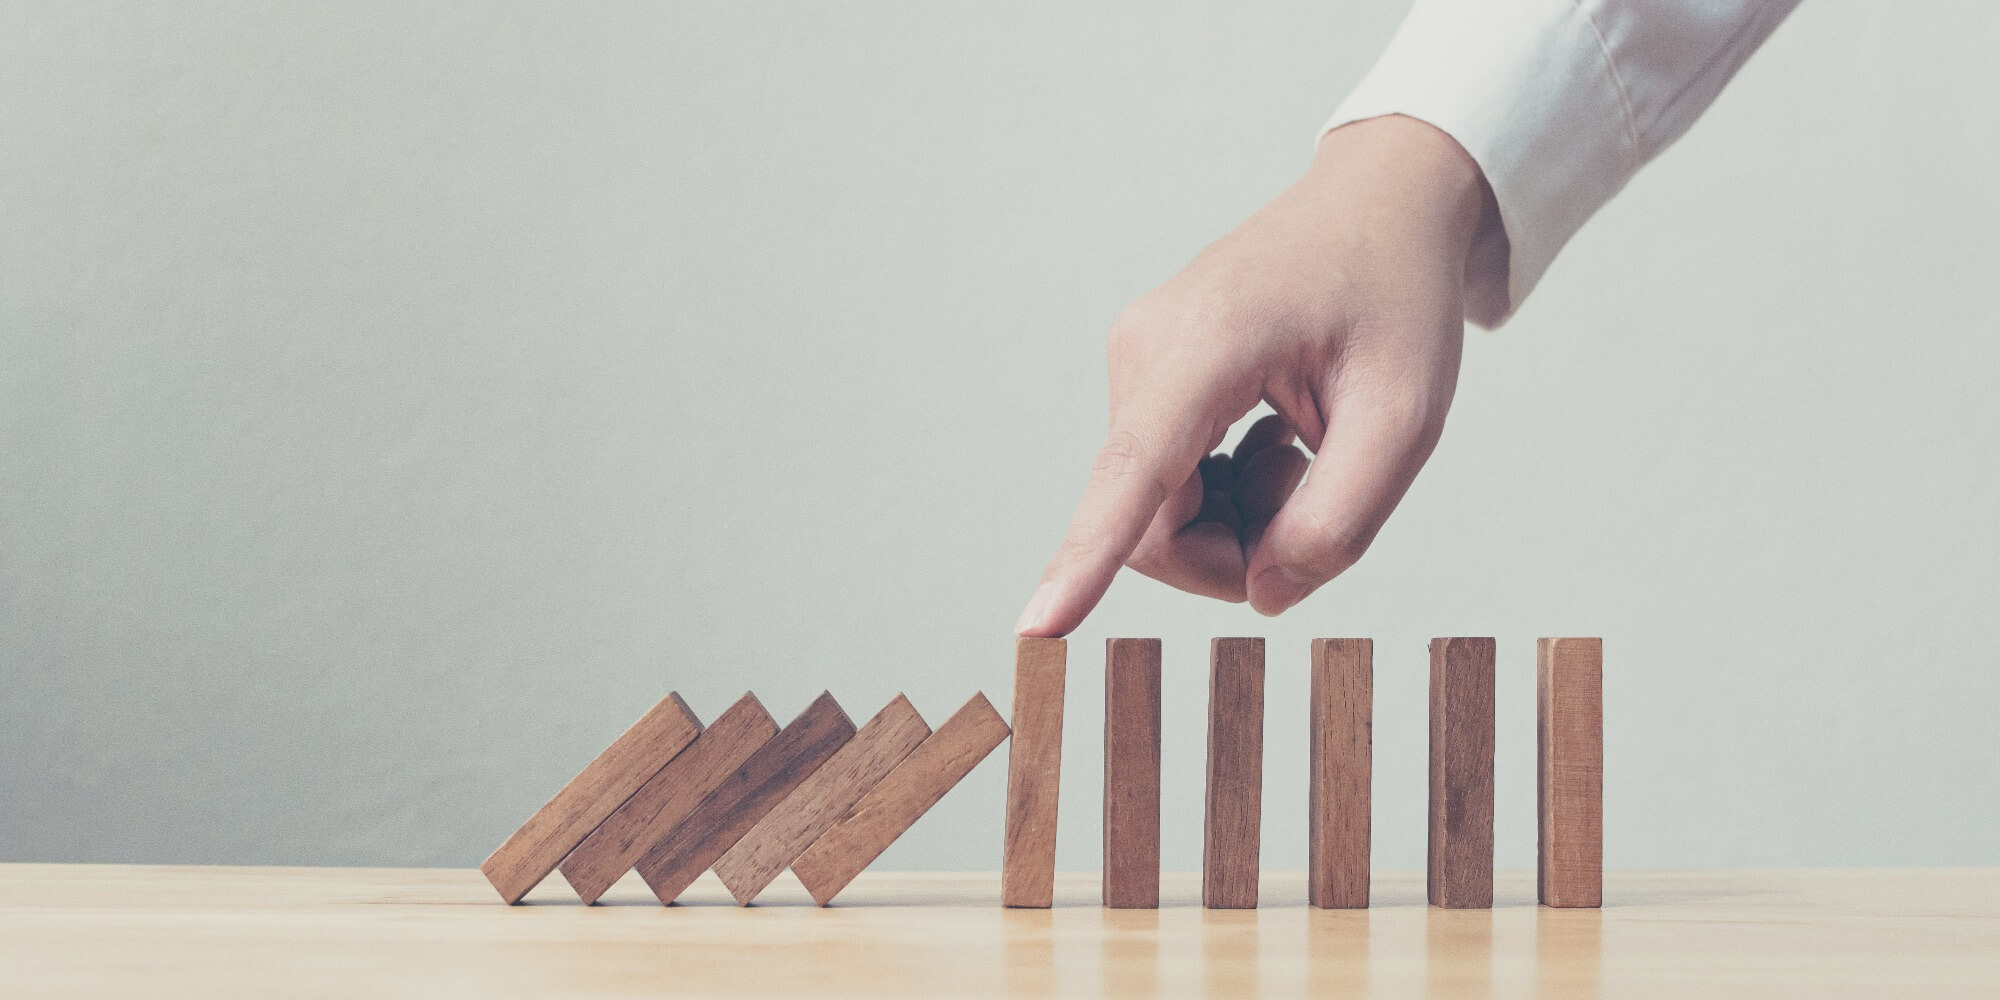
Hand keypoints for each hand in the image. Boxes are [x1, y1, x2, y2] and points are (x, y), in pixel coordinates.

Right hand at [1016, 114, 1493, 636]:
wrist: (1380, 204)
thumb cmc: (1396, 295)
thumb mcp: (1406, 417)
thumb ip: (1338, 521)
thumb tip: (1263, 594)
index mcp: (1206, 345)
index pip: (1133, 475)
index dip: (1084, 562)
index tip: (1034, 629)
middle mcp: (1144, 352)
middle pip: (1154, 524)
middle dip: (1235, 552)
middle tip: (1315, 501)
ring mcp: (1135, 363)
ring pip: (1158, 512)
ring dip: (1238, 520)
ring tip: (1302, 454)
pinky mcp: (1144, 377)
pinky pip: (1162, 483)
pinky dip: (1225, 493)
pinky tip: (1276, 441)